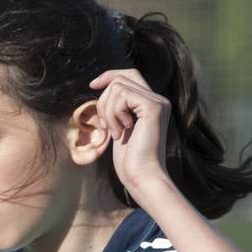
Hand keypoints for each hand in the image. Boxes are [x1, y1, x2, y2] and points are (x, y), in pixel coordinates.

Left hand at [89, 69, 173, 201]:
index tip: (92, 85)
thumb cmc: (130, 160)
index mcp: (152, 104)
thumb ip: (118, 109)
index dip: (109, 76)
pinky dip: (114, 114)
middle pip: (121, 78)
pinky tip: (121, 132)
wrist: (142, 176)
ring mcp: (158, 102)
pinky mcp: (154, 107)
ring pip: (118, 86)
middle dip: (104, 99)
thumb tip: (103, 89)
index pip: (130, 75)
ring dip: (108, 111)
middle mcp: (158, 100)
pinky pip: (122, 95)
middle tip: (105, 125)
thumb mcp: (120, 128)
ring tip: (115, 133)